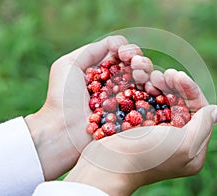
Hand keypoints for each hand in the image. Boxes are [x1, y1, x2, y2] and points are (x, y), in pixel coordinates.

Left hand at [24, 36, 152, 179]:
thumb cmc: (62, 98)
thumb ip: (91, 50)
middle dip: (140, 61)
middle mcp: (117, 86)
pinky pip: (149, 102)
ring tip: (139, 76)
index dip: (128, 51)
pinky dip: (153, 91)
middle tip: (134, 64)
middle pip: (138, 68)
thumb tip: (117, 43)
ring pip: (146, 82)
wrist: (63, 131)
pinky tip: (148, 87)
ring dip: (146, 73)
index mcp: (104, 73)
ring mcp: (126, 102)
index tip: (122, 54)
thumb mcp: (69, 65)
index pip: (124, 57)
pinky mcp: (132, 118)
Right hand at [65, 70, 216, 195]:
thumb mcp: (184, 144)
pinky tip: (145, 82)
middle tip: (165, 74)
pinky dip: (149, 93)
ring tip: (152, 76)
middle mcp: (178, 141)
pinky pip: (151, 105)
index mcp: (192, 149)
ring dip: (162, 87)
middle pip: (184, 105)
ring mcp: (159, 134)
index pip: (201, 112)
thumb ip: (204, 126)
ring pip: (167, 103)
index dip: (191, 91)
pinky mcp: (143, 128)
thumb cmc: (148, 155)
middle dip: (176, 87)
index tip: (177, 76)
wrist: (108, 163)